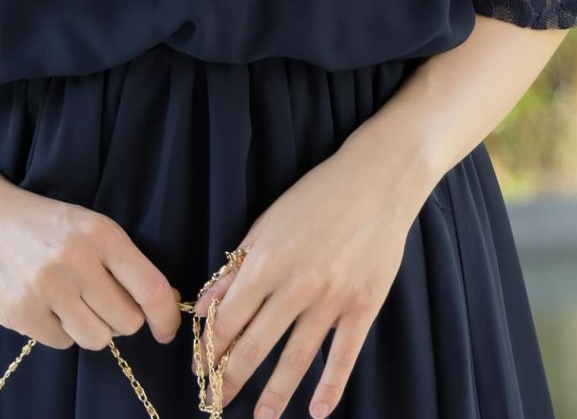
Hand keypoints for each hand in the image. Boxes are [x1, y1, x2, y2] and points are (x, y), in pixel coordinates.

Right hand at [0, 176, 183, 352]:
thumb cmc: (42, 224)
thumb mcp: (87, 227)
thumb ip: (123, 263)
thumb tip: (163, 301)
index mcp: (101, 234)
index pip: (150, 288)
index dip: (166, 316)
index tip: (166, 329)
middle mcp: (77, 261)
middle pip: (126, 321)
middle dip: (120, 318)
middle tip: (100, 299)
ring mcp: (48, 289)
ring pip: (97, 338)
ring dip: (90, 327)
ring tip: (69, 300)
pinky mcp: (22, 314)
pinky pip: (62, 343)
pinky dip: (58, 329)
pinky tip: (43, 303)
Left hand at [190, 140, 424, 418]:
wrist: (376, 180)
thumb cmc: (317, 196)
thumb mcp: (267, 222)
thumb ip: (236, 266)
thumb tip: (204, 305)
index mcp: (267, 261)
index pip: (230, 318)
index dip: (212, 347)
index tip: (201, 367)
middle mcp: (297, 285)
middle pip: (257, 344)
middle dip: (233, 377)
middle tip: (216, 402)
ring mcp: (333, 299)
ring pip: (297, 358)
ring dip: (276, 393)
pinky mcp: (364, 305)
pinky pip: (344, 355)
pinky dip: (331, 386)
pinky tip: (318, 410)